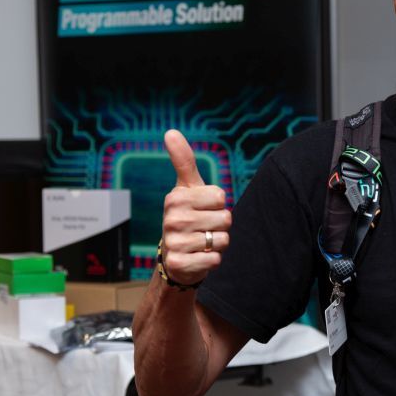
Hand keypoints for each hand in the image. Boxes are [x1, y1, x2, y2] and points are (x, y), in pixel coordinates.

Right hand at [161, 130, 231, 286]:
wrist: (175, 258)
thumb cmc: (187, 216)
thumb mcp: (187, 188)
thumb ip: (183, 161)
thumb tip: (170, 131)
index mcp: (175, 198)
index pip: (220, 196)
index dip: (218, 205)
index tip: (203, 209)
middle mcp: (172, 219)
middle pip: (225, 219)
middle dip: (220, 226)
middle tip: (203, 229)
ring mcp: (174, 242)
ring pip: (222, 240)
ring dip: (217, 244)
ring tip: (201, 243)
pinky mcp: (180, 264)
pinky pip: (215, 259)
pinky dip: (213, 260)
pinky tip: (199, 258)